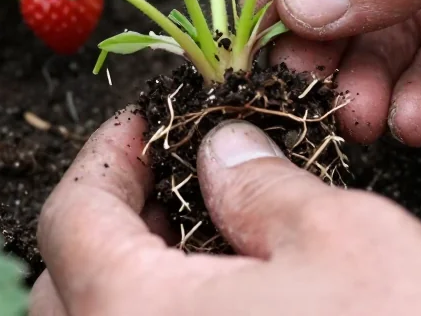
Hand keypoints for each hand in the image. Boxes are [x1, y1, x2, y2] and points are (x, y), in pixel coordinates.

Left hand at [30, 111, 420, 315]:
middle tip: (172, 174)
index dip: (107, 155)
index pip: (72, 219)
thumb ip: (267, 186)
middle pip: (70, 286)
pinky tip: (237, 298)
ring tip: (210, 231)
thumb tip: (224, 149)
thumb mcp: (350, 240)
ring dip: (142, 275)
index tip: (146, 122)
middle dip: (113, 217)